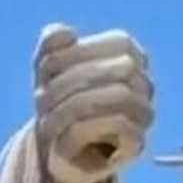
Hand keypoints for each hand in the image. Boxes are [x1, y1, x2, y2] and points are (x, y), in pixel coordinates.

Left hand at [32, 24, 152, 182]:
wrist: (58, 149)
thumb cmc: (58, 100)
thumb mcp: (47, 69)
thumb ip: (52, 44)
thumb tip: (65, 33)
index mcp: (129, 54)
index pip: (120, 42)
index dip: (77, 52)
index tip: (44, 70)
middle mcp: (144, 81)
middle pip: (120, 68)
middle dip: (70, 82)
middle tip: (38, 100)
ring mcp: (145, 112)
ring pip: (121, 96)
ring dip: (74, 107)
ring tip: (46, 119)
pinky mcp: (137, 141)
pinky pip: (118, 126)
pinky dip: (83, 129)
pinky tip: (61, 136)